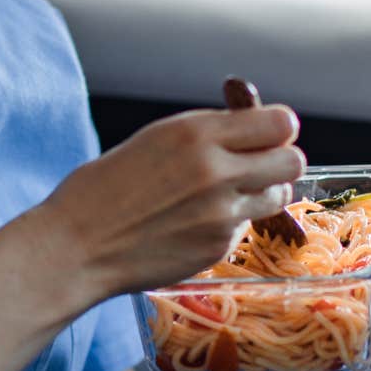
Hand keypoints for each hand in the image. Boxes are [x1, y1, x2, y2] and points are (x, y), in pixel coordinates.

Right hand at [31, 105, 305, 302]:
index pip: (279, 123)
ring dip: (263, 191)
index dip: (277, 128)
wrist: (77, 245)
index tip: (265, 133)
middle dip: (279, 159)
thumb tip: (250, 127)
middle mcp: (217, 171)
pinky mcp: (218, 247)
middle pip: (293, 160)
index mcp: (197, 134)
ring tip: (229, 193)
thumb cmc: (105, 187)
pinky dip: (231, 222)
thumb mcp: (155, 139)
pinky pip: (246, 226)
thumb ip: (207, 133)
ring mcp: (221, 214)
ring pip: (279, 195)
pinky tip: (196, 223)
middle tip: (257, 164)